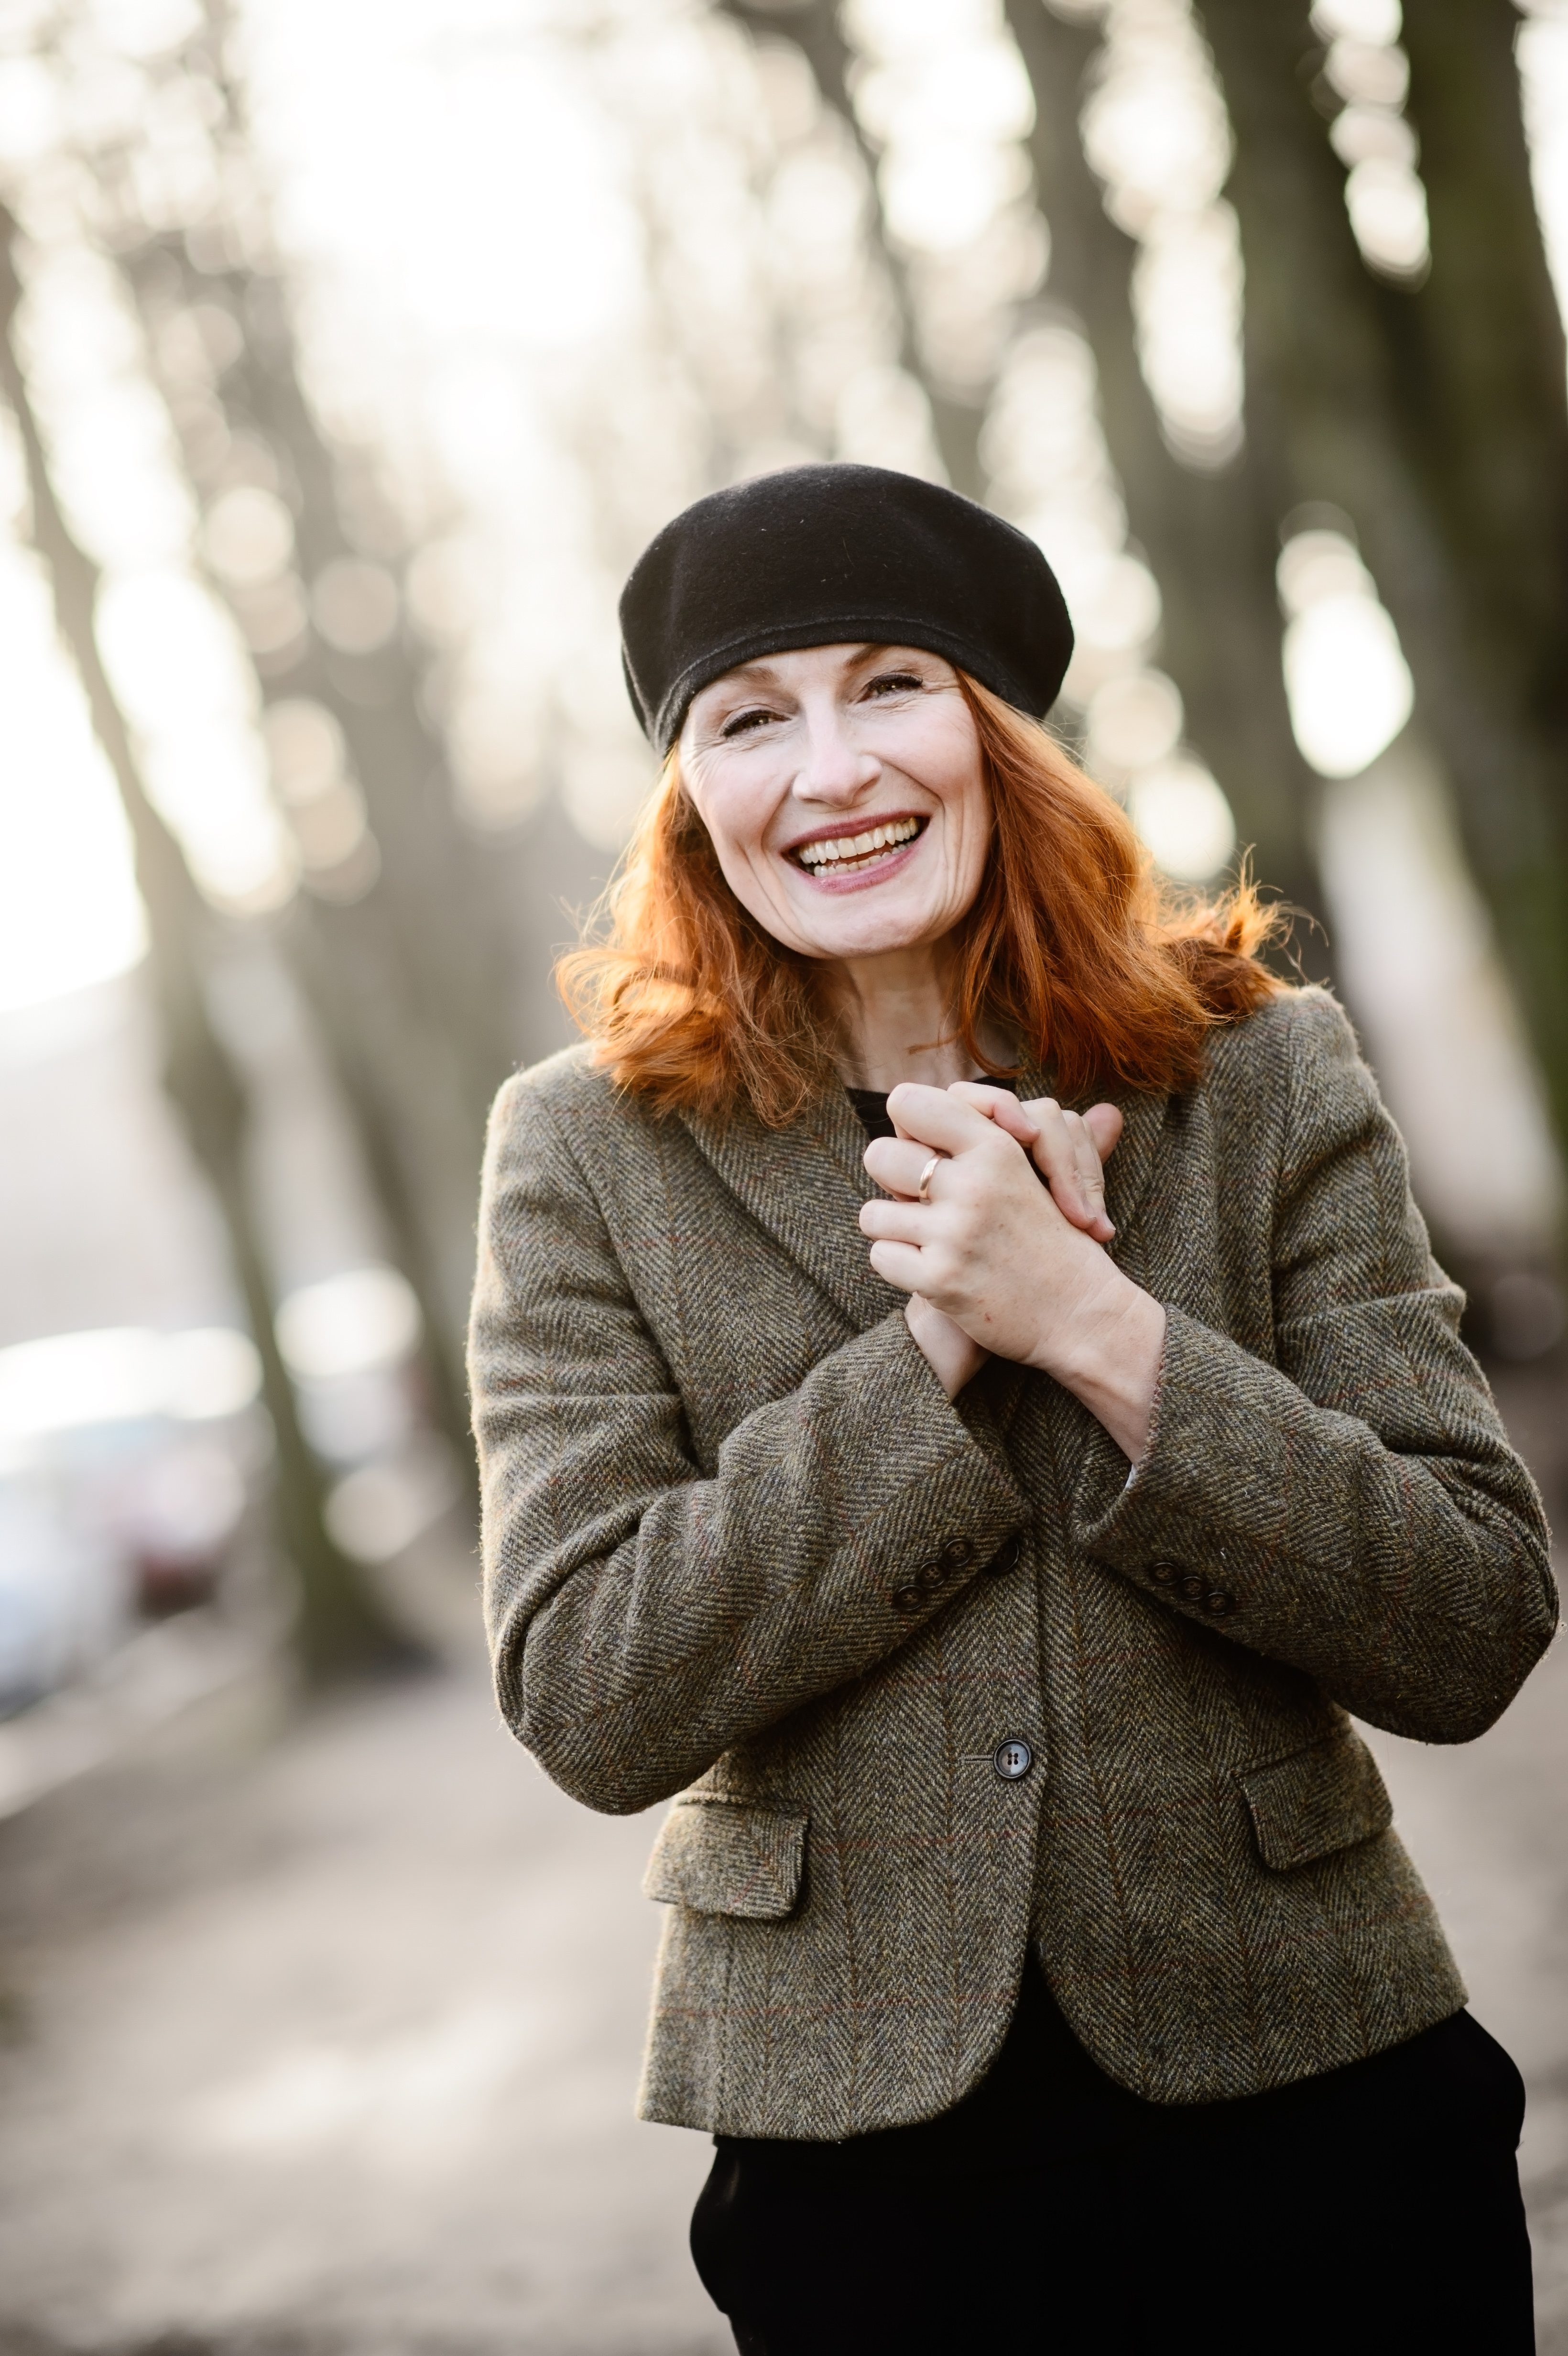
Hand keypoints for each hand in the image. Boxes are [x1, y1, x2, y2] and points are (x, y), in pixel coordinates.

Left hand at [878, 1084, 1123, 1401]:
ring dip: (896, 1230)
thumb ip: (1010, 1132)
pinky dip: (901, 1269)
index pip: (909, 1103)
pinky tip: (932, 1273)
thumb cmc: (1062, 1241)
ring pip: (872, 1214)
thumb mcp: (1044, 1173)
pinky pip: (880, 1257)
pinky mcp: (942, 1279)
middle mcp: (974, 1184)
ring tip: (930, 1241)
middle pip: (878, 1155)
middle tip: (923, 1201)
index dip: (909, 1124)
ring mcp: (955, 1232)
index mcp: (997, 1147)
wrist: (1084, 1314)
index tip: (933, 1150)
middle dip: (893, 1181)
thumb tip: (1082, 1108)